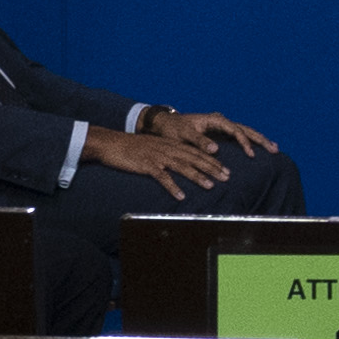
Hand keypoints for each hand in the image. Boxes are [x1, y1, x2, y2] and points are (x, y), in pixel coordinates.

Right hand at [82, 124, 228, 195]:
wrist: (112, 143)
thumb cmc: (133, 147)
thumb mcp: (155, 147)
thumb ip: (169, 153)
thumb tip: (183, 163)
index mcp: (171, 144)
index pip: (197, 153)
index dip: (212, 161)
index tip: (226, 169)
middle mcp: (168, 149)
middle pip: (194, 158)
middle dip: (212, 168)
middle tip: (227, 177)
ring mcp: (158, 157)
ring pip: (182, 167)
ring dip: (197, 177)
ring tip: (210, 186)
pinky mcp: (147, 165)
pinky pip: (162, 177)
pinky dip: (172, 187)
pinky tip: (181, 195)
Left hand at [149, 109, 274, 158]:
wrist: (164, 123)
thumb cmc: (173, 129)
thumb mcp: (184, 135)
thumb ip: (200, 141)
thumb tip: (216, 149)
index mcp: (215, 120)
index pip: (236, 130)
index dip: (245, 142)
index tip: (251, 154)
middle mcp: (221, 121)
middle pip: (246, 129)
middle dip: (261, 139)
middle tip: (275, 149)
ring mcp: (221, 126)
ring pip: (244, 131)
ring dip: (258, 140)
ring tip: (273, 148)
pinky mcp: (219, 132)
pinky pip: (238, 136)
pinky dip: (248, 141)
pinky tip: (256, 148)